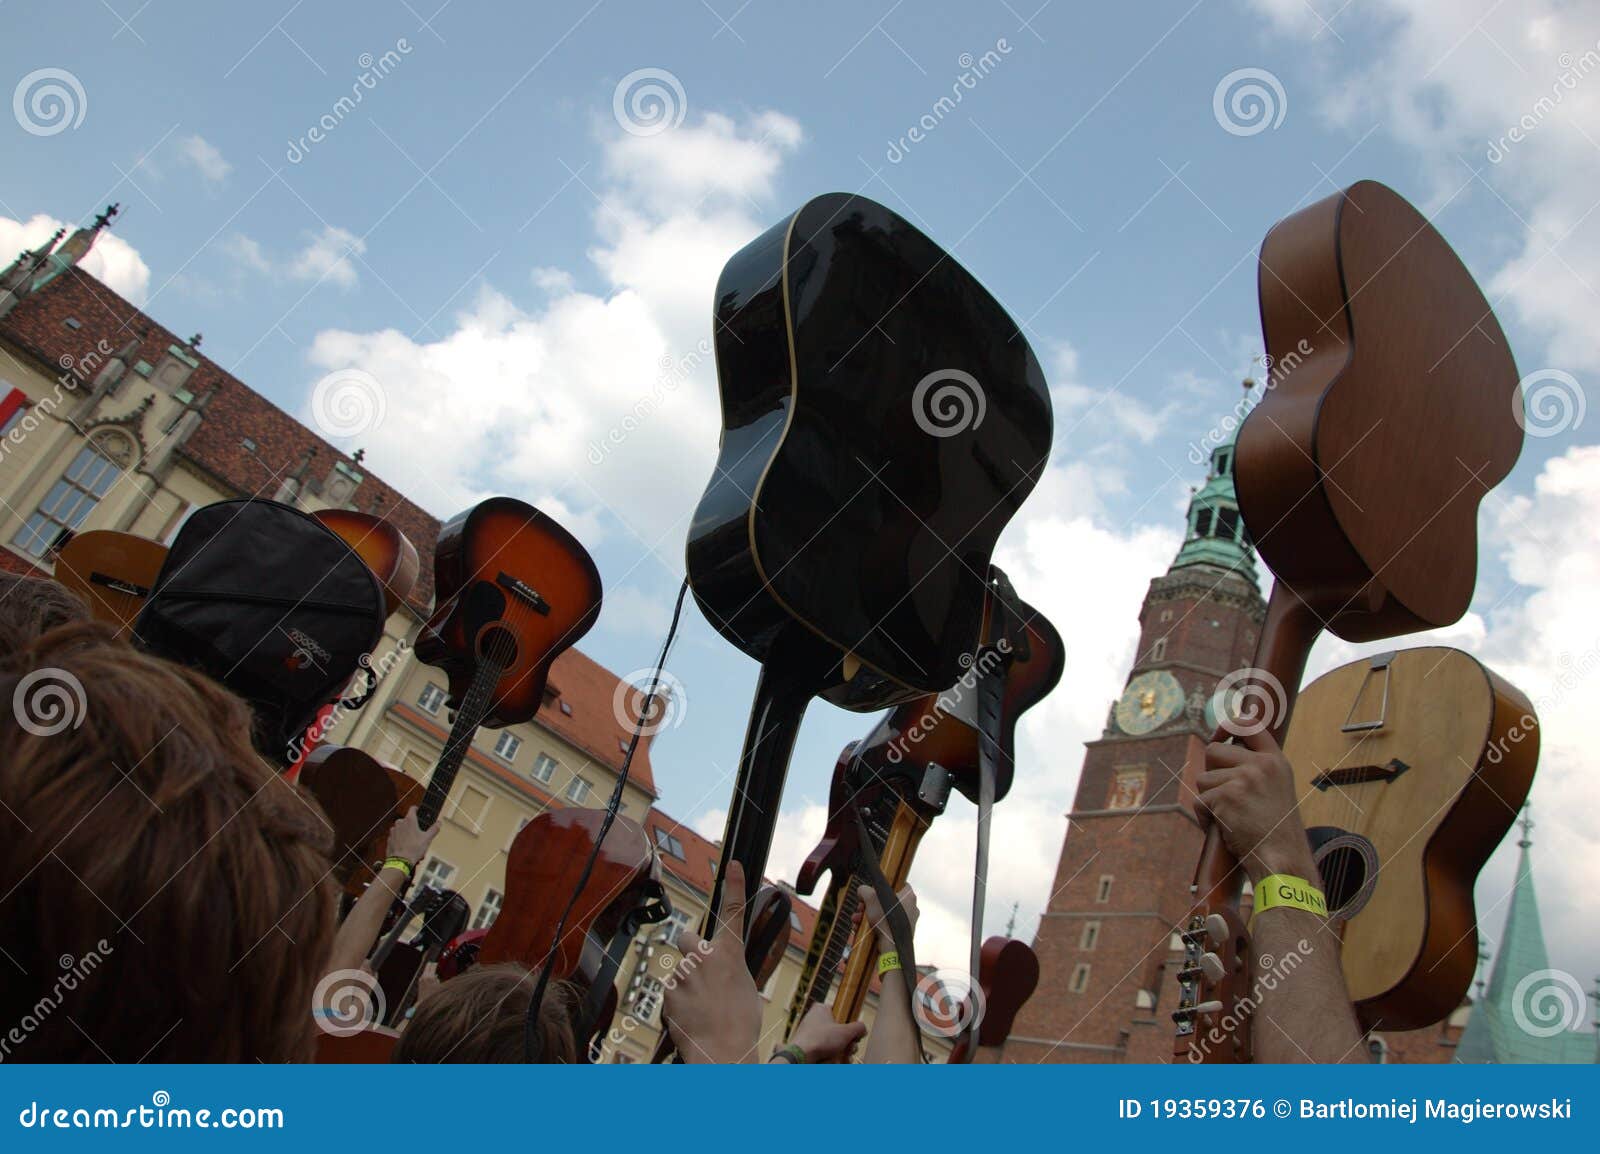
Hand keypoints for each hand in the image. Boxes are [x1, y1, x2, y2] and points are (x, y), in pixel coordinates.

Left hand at [384, 806, 435, 865]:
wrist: (400, 861)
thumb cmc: (413, 849)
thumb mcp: (428, 839)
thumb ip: (434, 829)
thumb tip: (439, 823)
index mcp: (409, 820)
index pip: (413, 808)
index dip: (417, 809)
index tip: (419, 811)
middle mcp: (400, 823)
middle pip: (407, 820)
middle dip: (413, 825)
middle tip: (419, 835)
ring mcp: (393, 831)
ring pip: (401, 828)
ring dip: (406, 833)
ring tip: (413, 843)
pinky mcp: (389, 839)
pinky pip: (396, 836)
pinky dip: (400, 840)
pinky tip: (405, 847)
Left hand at [413, 963, 439, 1006]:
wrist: (423, 1004)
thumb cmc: (433, 997)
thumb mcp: (441, 987)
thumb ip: (442, 978)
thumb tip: (443, 973)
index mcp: (429, 977)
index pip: (433, 964)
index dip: (438, 964)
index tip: (442, 966)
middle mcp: (424, 976)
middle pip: (428, 965)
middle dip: (434, 965)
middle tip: (440, 969)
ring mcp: (421, 979)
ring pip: (426, 969)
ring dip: (431, 970)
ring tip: (437, 976)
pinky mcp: (420, 982)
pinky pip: (425, 974)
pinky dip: (429, 975)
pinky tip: (433, 981)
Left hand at [662, 861, 761, 1063]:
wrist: (722, 1051)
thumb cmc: (741, 1026)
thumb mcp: (747, 991)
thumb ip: (731, 974)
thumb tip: (721, 976)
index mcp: (731, 954)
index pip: (734, 912)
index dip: (734, 885)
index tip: (731, 864)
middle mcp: (705, 957)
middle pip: (688, 938)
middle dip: (690, 950)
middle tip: (699, 975)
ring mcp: (684, 974)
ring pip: (680, 973)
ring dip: (686, 987)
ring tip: (701, 1011)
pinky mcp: (668, 992)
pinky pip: (671, 995)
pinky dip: (677, 1006)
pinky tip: (690, 1020)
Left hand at [784, 1003, 865, 1063]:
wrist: (801, 1057)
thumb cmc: (822, 1040)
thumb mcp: (846, 1032)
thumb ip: (858, 1028)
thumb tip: (862, 1029)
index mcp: (821, 1009)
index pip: (840, 1012)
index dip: (849, 1023)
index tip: (854, 1033)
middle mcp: (814, 1020)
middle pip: (838, 1030)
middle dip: (848, 1042)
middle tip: (850, 1048)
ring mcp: (811, 1034)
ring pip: (833, 1043)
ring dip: (843, 1052)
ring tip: (844, 1058)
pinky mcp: (809, 1047)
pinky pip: (825, 1051)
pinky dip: (833, 1058)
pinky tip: (838, 1064)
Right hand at [853, 883, 917, 952]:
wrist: (891, 946)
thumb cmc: (885, 920)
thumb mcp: (870, 898)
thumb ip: (864, 890)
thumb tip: (861, 891)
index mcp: (909, 897)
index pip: (900, 884)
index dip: (886, 885)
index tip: (875, 890)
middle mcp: (911, 909)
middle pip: (888, 901)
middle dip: (871, 905)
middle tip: (861, 908)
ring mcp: (908, 922)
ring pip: (885, 914)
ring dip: (870, 916)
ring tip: (858, 920)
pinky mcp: (902, 934)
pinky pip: (887, 926)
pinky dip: (876, 926)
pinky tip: (863, 928)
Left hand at [1194, 726, 1315, 884]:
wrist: (1282, 859)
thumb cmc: (1277, 832)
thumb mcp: (1276, 790)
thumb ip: (1256, 770)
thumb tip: (1219, 752)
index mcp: (1276, 762)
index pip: (1250, 724)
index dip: (1228, 725)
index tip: (1218, 734)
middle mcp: (1261, 765)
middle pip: (1213, 751)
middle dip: (1212, 772)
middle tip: (1226, 796)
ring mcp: (1243, 779)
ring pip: (1204, 779)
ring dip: (1210, 799)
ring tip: (1232, 817)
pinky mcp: (1225, 797)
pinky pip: (1200, 802)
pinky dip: (1205, 817)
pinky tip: (1224, 829)